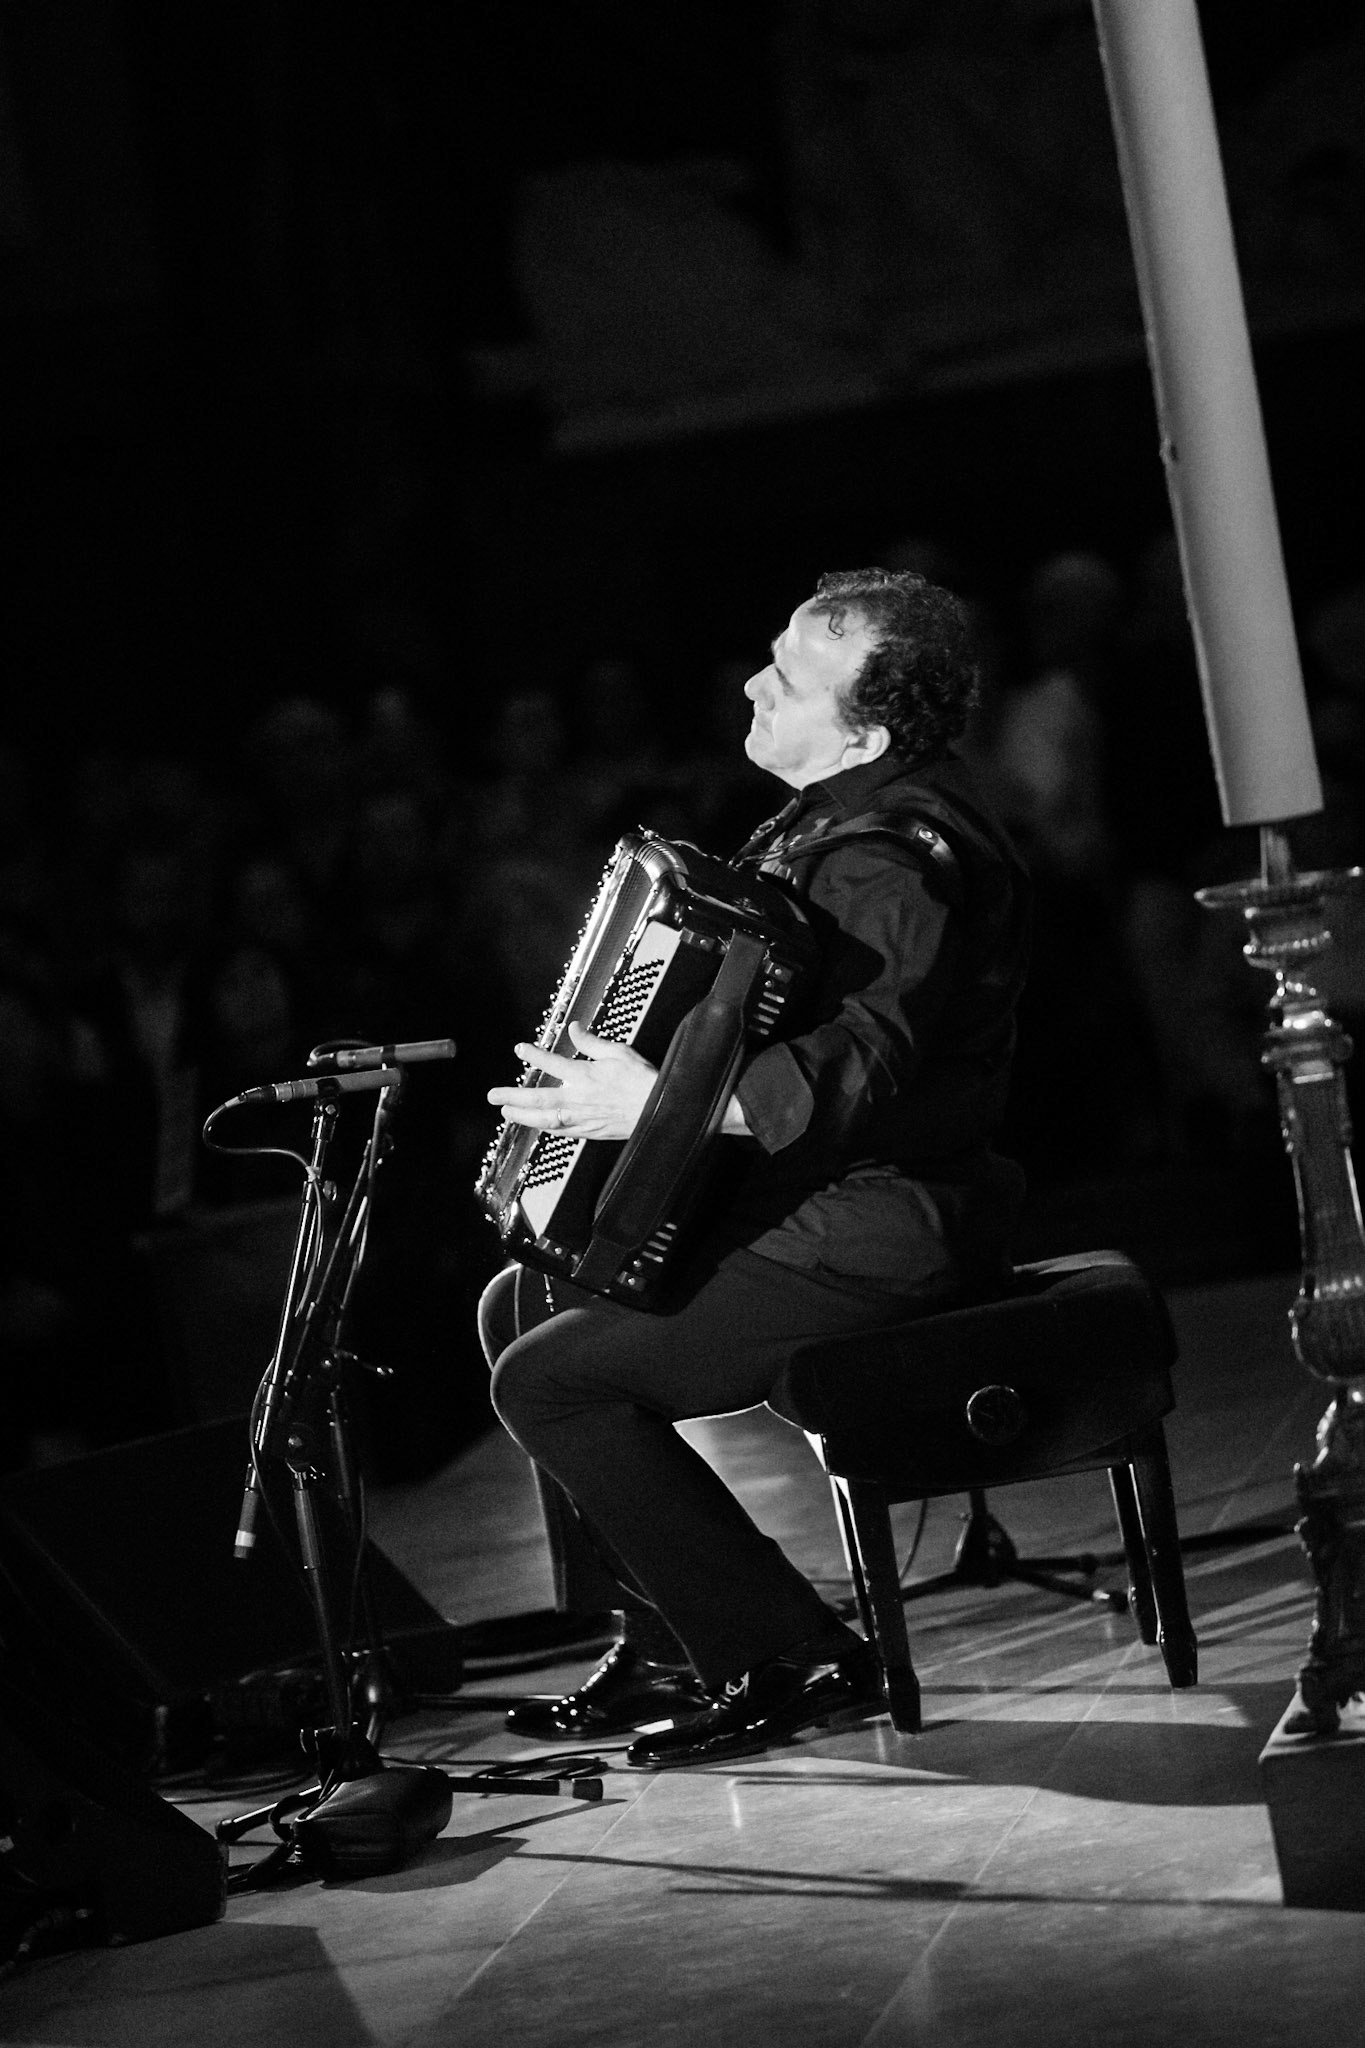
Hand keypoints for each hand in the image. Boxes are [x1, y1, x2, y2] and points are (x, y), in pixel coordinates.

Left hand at [487, 1021, 657, 1141]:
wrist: (656, 1110)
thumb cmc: (641, 1082)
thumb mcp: (618, 1052)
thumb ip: (591, 1042)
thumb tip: (574, 1028)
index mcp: (584, 1076)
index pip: (551, 1063)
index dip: (533, 1055)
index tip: (520, 1050)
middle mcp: (577, 1098)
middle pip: (537, 1098)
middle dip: (512, 1096)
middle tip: (493, 1095)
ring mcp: (580, 1118)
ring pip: (543, 1119)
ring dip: (522, 1116)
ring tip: (506, 1113)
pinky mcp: (587, 1131)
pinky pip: (559, 1131)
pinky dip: (543, 1128)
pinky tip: (536, 1126)